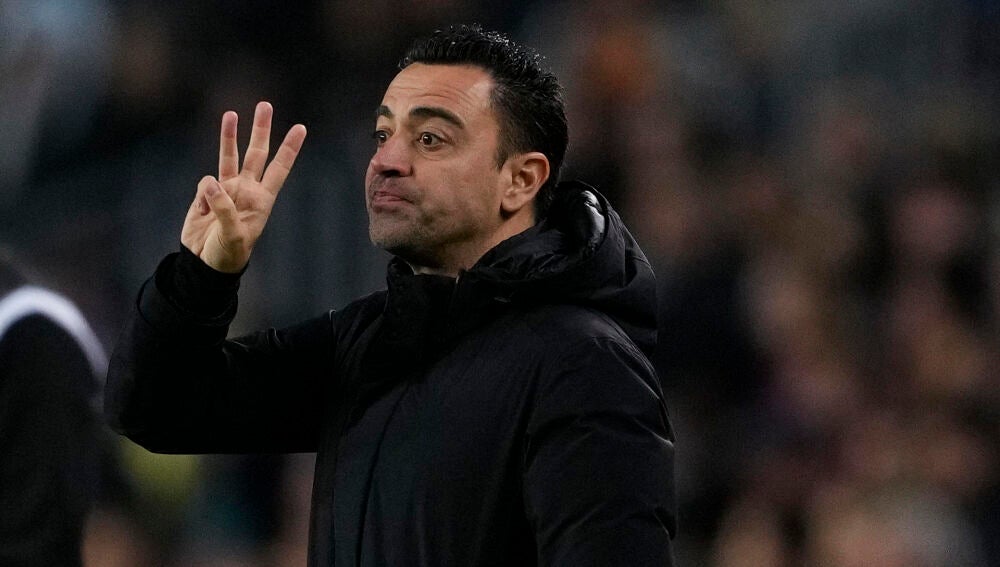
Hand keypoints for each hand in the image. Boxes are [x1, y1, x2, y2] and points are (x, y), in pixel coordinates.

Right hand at [181, 102, 306, 272]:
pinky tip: (202, 215)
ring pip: (229, 156)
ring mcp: (227, 190)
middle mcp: (247, 189)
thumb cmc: (227, 254)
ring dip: (230, 135)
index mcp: (262, 199)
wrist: (204, 262)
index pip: (279, 168)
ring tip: (231, 114)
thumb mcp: (232, 236)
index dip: (289, 148)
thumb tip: (213, 183)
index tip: (301, 128)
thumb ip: (224, 209)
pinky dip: (202, 196)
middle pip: (256, 153)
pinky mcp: (207, 194)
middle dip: (261, 129)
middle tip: (265, 105)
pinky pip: (205, 184)